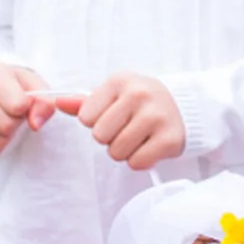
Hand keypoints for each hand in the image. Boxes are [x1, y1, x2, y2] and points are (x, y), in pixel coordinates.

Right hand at [0, 64, 51, 158]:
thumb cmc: (17, 86)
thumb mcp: (36, 85)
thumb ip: (44, 101)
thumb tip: (36, 124)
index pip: (17, 105)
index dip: (27, 109)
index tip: (25, 102)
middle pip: (6, 125)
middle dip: (17, 124)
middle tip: (16, 115)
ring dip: (8, 137)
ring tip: (6, 121)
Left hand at [53, 74, 185, 169]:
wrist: (185, 105)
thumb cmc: (142, 101)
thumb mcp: (114, 94)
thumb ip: (85, 102)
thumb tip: (58, 102)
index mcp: (120, 81)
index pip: (85, 118)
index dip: (98, 121)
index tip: (115, 115)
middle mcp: (139, 94)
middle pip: (100, 137)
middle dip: (111, 138)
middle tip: (129, 128)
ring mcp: (156, 116)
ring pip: (117, 152)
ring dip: (125, 151)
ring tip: (140, 136)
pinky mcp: (169, 138)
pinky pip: (137, 163)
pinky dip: (141, 160)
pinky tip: (151, 145)